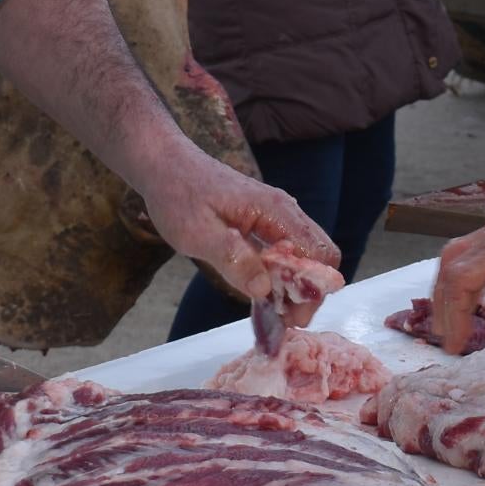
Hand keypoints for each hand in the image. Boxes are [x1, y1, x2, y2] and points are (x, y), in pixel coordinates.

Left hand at [130, 147, 339, 325]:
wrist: (165, 165)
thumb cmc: (178, 195)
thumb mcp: (197, 233)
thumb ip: (233, 259)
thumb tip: (264, 288)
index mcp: (274, 211)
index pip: (318, 254)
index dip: (311, 290)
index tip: (289, 316)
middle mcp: (283, 211)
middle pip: (319, 257)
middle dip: (307, 292)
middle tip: (281, 320)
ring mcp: (275, 217)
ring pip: (304, 256)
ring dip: (293, 286)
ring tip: (270, 312)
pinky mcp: (264, 223)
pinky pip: (285, 252)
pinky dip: (280, 276)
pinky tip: (260, 292)